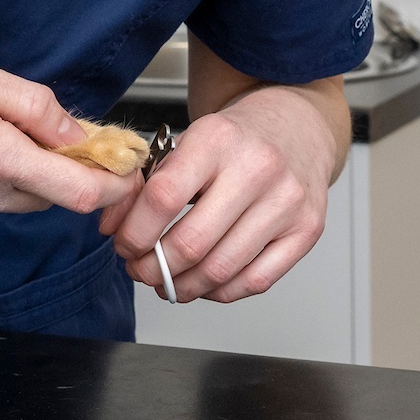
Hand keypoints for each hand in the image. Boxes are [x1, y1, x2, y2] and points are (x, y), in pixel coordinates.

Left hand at [99, 86, 338, 302]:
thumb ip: (149, 178)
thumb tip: (112, 225)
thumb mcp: (187, 138)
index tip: (122, 244)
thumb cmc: (233, 138)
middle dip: (154, 267)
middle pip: (192, 242)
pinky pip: (257, 281)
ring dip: (184, 286)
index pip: (164, 197)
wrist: (293, 126)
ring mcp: (286, 203)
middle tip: (138, 270)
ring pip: (222, 269)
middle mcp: (256, 169)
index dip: (135, 231)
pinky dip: (221, 292)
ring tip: (165, 282)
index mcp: (216, 139)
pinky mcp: (307, 231)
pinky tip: (203, 284)